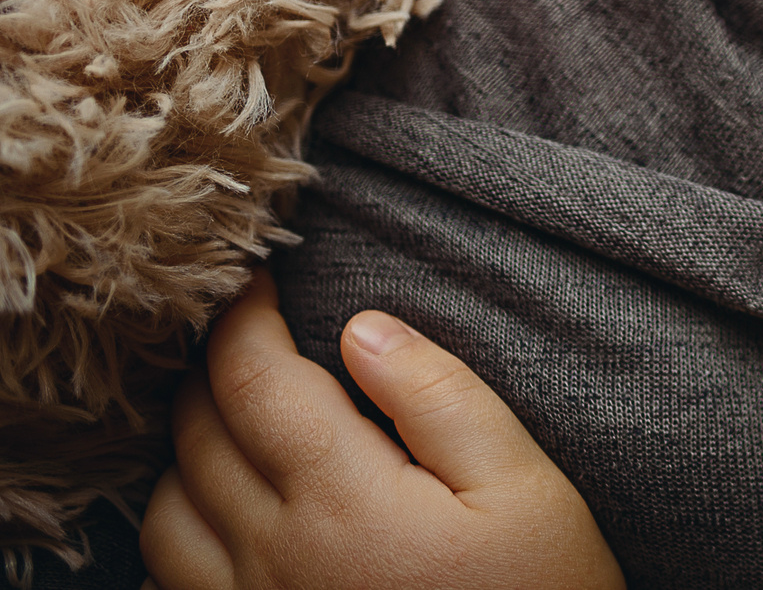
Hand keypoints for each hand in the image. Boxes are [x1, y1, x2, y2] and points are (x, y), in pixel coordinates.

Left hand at [139, 270, 624, 589]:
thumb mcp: (524, 487)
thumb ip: (441, 400)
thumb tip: (364, 329)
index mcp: (342, 497)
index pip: (252, 381)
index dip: (242, 317)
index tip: (256, 279)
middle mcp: (275, 556)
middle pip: (195, 439)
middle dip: (209, 369)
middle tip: (247, 332)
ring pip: (163, 515)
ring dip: (182, 451)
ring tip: (230, 420)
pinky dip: (175, 538)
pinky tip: (220, 520)